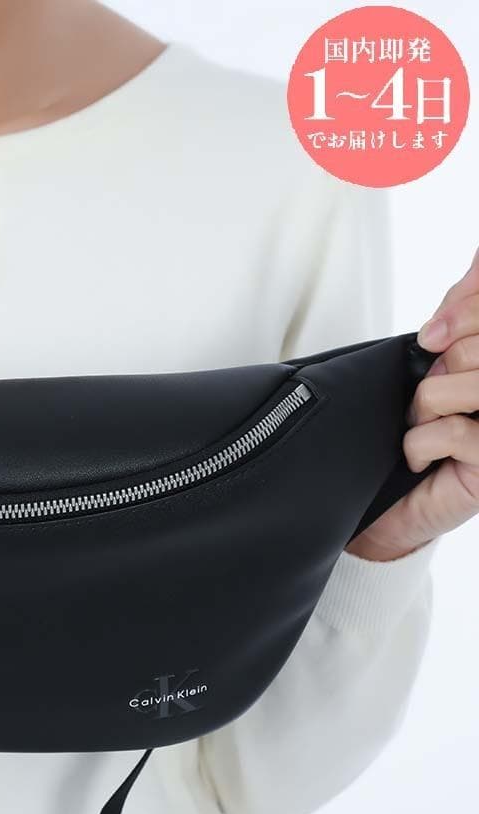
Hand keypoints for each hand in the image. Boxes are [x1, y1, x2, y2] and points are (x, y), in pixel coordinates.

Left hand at [345, 245, 478, 561]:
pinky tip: (421, 457)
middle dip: (439, 365)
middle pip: (475, 348)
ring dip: (427, 403)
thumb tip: (476, 263)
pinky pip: (456, 431)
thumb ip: (458, 317)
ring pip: (468, 383)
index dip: (466, 309)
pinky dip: (421, 442)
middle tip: (425, 397)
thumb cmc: (412, 433)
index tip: (430, 336)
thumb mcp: (429, 367)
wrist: (391, 503)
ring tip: (423, 424)